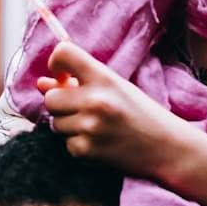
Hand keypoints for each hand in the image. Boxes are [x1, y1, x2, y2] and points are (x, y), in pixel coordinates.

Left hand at [37, 41, 198, 180]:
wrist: (167, 147)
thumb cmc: (142, 113)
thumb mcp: (116, 88)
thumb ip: (80, 83)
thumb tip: (40, 84)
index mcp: (104, 78)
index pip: (63, 54)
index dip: (56, 63)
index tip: (64, 75)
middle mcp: (94, 100)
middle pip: (50, 97)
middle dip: (61, 103)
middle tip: (84, 108)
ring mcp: (89, 127)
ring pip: (55, 122)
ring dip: (69, 125)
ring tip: (97, 126)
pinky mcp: (86, 151)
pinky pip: (65, 143)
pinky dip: (78, 144)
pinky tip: (100, 142)